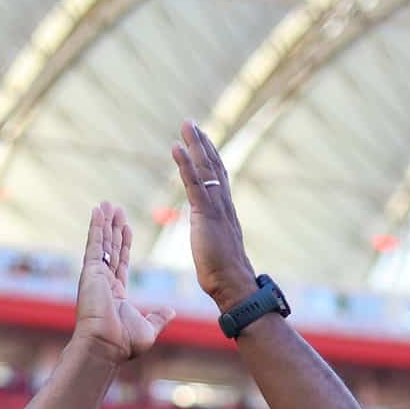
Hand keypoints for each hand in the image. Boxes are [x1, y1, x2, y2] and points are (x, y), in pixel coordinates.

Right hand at [72, 202, 172, 365]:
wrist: (105, 346)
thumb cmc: (123, 344)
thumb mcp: (149, 328)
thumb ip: (159, 317)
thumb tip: (170, 311)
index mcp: (116, 294)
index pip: (121, 262)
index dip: (124, 244)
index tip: (126, 227)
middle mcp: (104, 283)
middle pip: (110, 248)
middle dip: (113, 228)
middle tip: (115, 208)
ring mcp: (95, 276)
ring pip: (102, 243)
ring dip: (104, 223)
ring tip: (107, 204)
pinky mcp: (90, 272)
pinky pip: (94, 245)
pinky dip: (96, 227)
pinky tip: (97, 211)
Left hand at [172, 121, 258, 307]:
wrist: (233, 284)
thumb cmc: (224, 276)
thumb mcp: (215, 250)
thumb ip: (212, 239)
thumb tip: (210, 242)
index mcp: (225, 212)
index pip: (218, 178)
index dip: (210, 158)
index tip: (203, 142)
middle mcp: (224, 204)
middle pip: (213, 166)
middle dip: (203, 143)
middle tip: (191, 124)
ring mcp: (216, 207)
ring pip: (206, 168)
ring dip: (195, 144)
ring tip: (186, 125)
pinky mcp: (205, 213)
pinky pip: (194, 183)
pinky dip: (185, 163)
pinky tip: (176, 147)